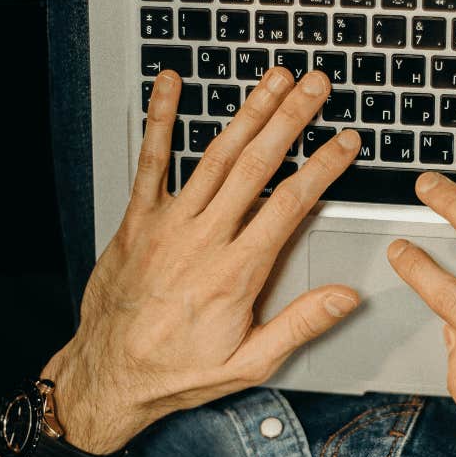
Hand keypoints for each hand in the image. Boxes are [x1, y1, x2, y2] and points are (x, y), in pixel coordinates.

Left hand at [43, 67, 361, 452]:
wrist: (110, 376)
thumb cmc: (178, 372)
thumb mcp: (250, 364)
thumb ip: (300, 324)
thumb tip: (345, 298)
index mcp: (235, 272)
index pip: (290, 205)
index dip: (323, 167)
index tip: (345, 142)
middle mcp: (203, 240)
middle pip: (256, 166)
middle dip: (290, 119)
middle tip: (315, 86)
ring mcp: (167, 225)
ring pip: (214, 156)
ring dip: (247, 113)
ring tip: (273, 80)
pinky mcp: (138, 220)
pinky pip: (151, 161)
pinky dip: (160, 119)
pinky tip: (169, 84)